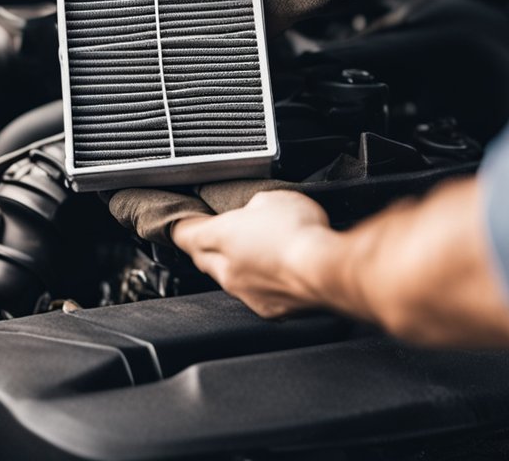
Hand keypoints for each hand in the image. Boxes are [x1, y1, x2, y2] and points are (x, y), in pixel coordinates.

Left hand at [171, 190, 345, 317]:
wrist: (326, 270)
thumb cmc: (300, 232)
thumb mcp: (272, 199)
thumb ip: (253, 207)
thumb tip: (253, 213)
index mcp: (220, 236)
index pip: (184, 233)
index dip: (182, 225)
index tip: (183, 220)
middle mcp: (227, 269)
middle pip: (203, 258)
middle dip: (206, 247)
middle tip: (218, 234)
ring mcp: (246, 293)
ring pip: (229, 279)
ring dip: (237, 266)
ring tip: (258, 252)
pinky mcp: (268, 310)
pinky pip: (255, 296)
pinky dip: (261, 285)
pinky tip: (278, 273)